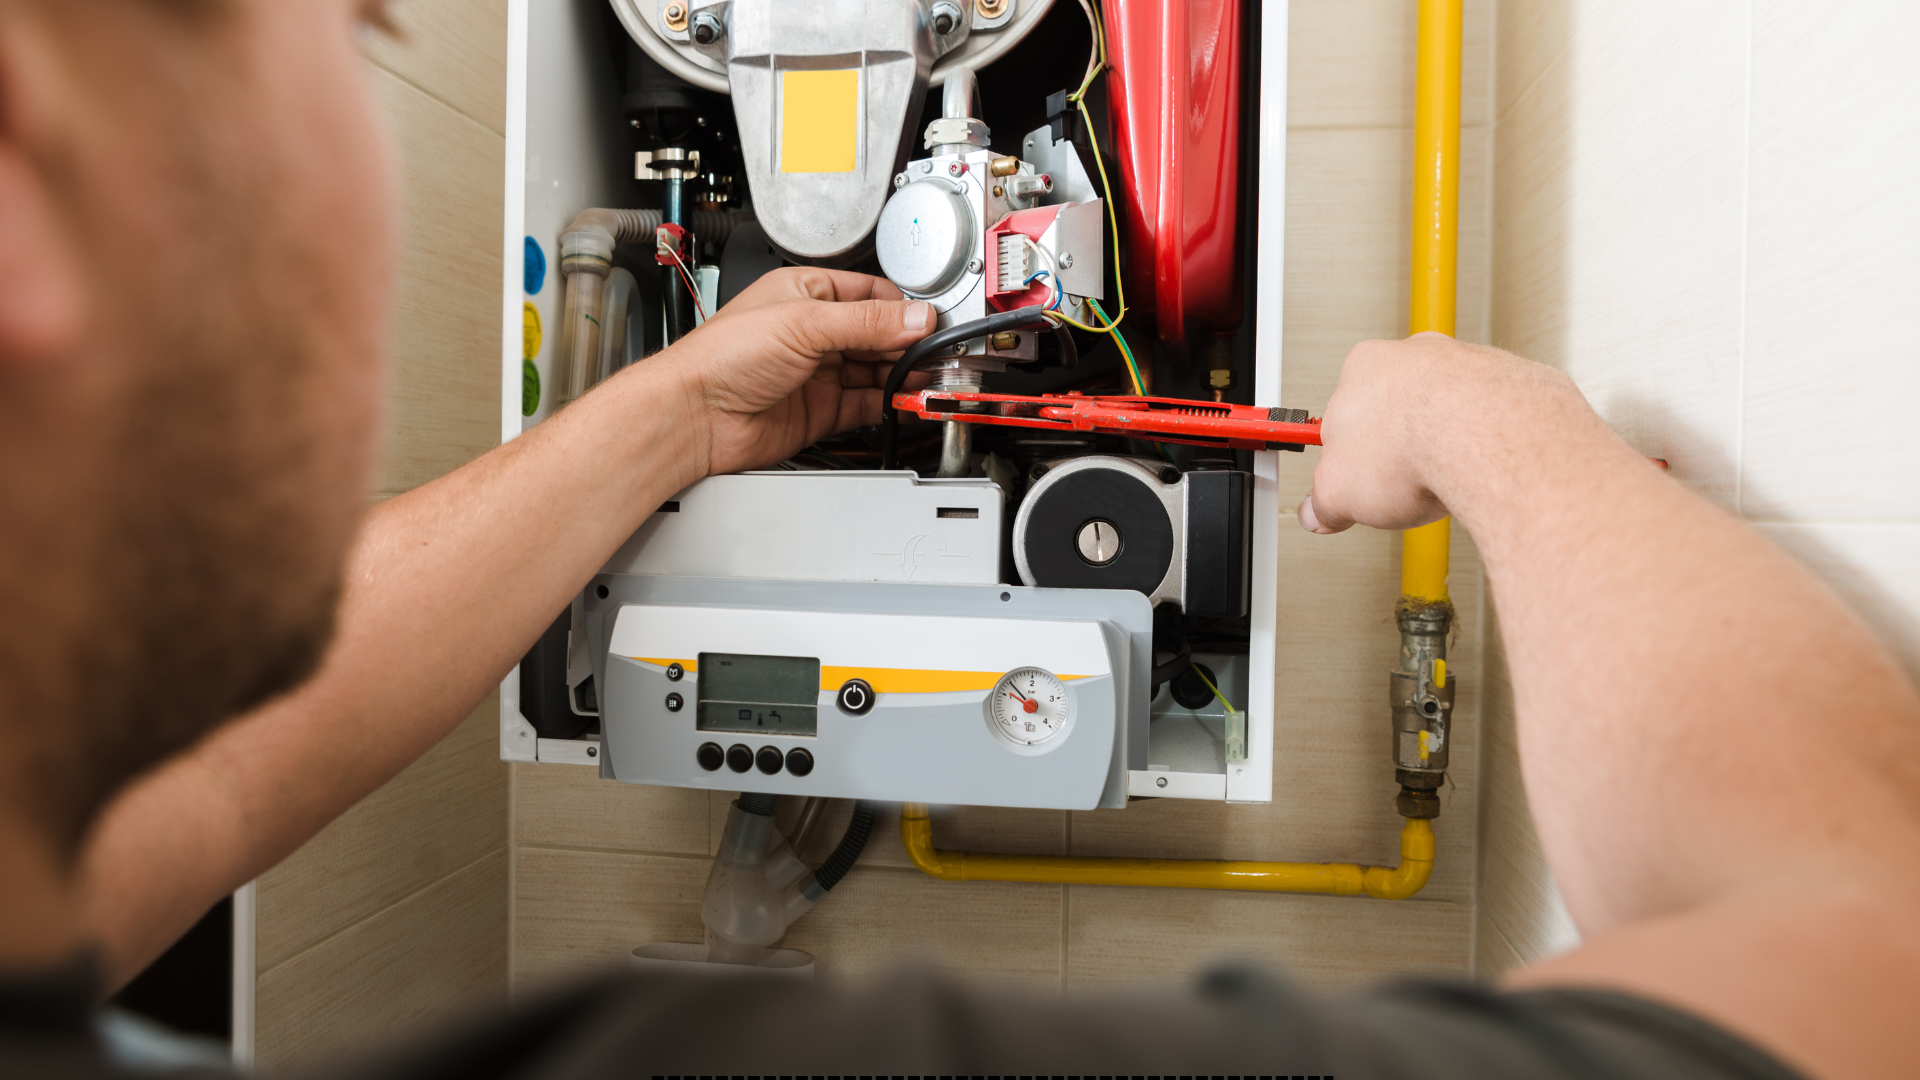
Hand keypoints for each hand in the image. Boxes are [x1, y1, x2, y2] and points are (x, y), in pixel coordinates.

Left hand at [649, 267, 931, 477]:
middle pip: (879, 334)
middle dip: (907, 345)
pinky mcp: (820, 410)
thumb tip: (914, 317)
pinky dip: (888, 404)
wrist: (695, 416)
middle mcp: (814, 332)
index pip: (870, 295)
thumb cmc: (722, 357)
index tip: (927, 324)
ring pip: (875, 371)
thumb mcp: (803, 324)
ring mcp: (818, 373)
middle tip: (934, 356)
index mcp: (806, 294)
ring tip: (926, 380)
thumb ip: (865, 322)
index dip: (901, 309)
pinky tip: (903, 402)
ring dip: (902, 376)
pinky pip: (865, 404)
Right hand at [1300, 333, 1583, 533]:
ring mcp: (1465, 363)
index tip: (1351, 476)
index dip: (1347, 454)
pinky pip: (1490, 415)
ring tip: (1440, 481)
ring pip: (1447, 407)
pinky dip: (1483, 442)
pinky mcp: (1509, 382)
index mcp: (1363, 366)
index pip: (1343, 413)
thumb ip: (1323, 502)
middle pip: (1398, 405)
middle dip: (1397, 444)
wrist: (1487, 438)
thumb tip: (1320, 512)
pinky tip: (1475, 471)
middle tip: (1398, 483)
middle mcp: (1415, 354)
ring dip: (1443, 442)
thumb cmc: (1416, 444)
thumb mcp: (1338, 492)